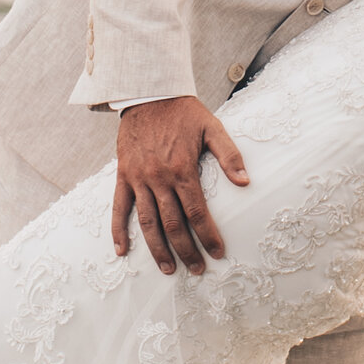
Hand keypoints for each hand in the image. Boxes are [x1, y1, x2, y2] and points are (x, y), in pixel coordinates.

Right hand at [112, 95, 245, 276]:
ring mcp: (139, 178)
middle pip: (173, 223)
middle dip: (186, 250)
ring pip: (147, 222)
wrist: (148, 93)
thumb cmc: (183, 112)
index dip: (208, 235)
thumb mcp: (212, 127)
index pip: (197, 212)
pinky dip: (118, 230)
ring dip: (157, 249)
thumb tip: (245, 182)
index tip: (217, 253)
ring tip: (168, 269)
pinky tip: (123, 251)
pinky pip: (119, 207)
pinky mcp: (123, 175)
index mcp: (183, 169)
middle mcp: (159, 178)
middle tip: (197, 270)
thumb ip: (229, 155)